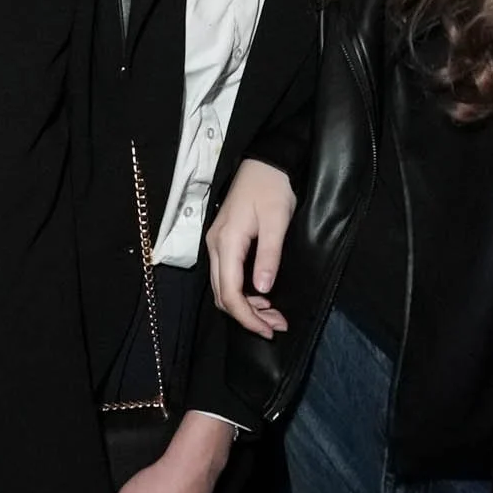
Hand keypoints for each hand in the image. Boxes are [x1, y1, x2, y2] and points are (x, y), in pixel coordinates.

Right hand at [206, 157, 294, 337]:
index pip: (230, 292)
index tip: (269, 330)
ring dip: (245, 307)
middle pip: (222, 295)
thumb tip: (263, 289)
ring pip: (223, 288)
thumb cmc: (272, 188)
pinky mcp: (223, 242)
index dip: (248, 317)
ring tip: (272, 315)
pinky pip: (226, 276)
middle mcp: (215, 246)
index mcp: (227, 242)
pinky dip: (242, 293)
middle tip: (275, 326)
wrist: (264, 162)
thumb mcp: (276, 220)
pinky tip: (262, 296)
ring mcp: (216, 244)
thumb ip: (269, 255)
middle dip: (247, 316)